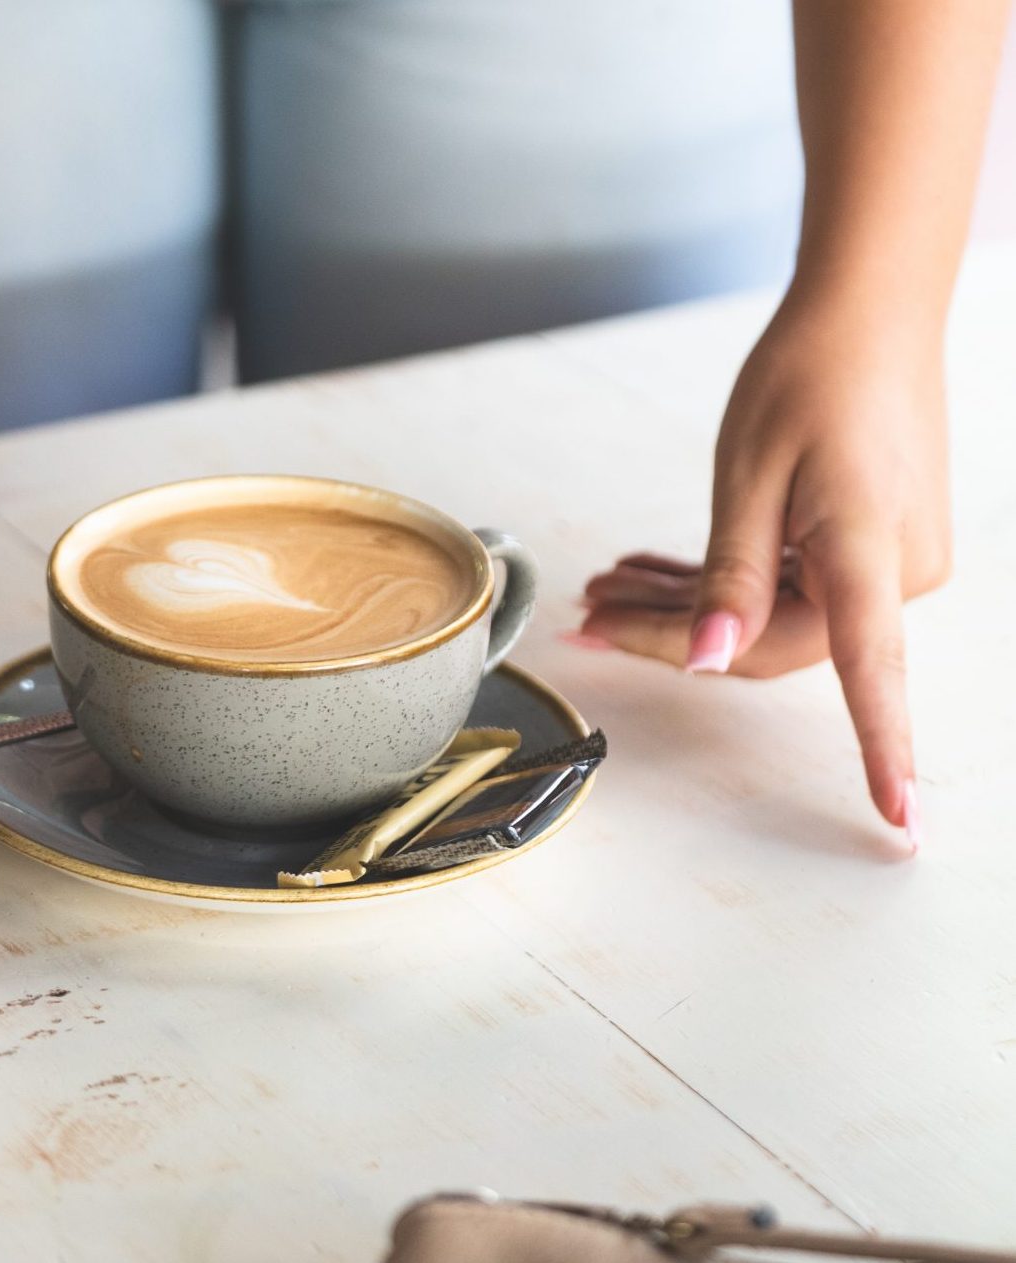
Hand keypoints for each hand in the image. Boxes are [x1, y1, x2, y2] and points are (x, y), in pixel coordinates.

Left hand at [569, 297, 950, 847]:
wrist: (867, 309)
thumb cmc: (811, 374)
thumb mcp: (749, 477)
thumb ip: (733, 577)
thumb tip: (716, 660)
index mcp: (869, 554)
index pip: (874, 674)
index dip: (885, 752)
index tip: (896, 824)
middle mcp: (890, 571)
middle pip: (769, 639)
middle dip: (673, 636)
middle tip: (588, 619)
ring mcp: (881, 561)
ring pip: (767, 614)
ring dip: (685, 607)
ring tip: (604, 588)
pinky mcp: (863, 544)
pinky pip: (784, 585)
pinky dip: (719, 581)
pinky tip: (652, 571)